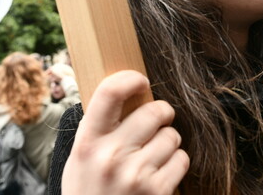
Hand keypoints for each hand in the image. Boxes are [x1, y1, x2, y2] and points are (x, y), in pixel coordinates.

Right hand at [62, 70, 188, 194]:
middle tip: (157, 121)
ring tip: (152, 156)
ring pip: (172, 136)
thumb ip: (99, 128)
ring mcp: (136, 175)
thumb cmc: (89, 192)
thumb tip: (125, 92)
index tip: (140, 81)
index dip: (129, 79)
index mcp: (88, 143)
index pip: (109, 93)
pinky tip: (160, 174)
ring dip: (168, 142)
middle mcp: (111, 156)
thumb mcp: (80, 159)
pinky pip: (182, 159)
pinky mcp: (157, 192)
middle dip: (161, 114)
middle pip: (154, 111)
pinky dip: (176, 164)